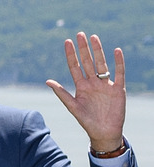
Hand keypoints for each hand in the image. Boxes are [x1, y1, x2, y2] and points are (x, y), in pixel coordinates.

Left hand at [46, 32, 125, 151]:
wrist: (104, 133)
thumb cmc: (87, 121)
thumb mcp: (72, 106)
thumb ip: (61, 93)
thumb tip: (47, 81)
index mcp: (81, 86)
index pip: (75, 66)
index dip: (71, 54)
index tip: (67, 41)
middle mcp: (93, 83)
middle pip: (88, 62)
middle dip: (84, 48)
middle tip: (80, 34)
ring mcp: (105, 85)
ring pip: (101, 64)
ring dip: (98, 51)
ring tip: (93, 37)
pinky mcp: (118, 89)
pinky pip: (119, 73)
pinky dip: (118, 63)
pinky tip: (116, 51)